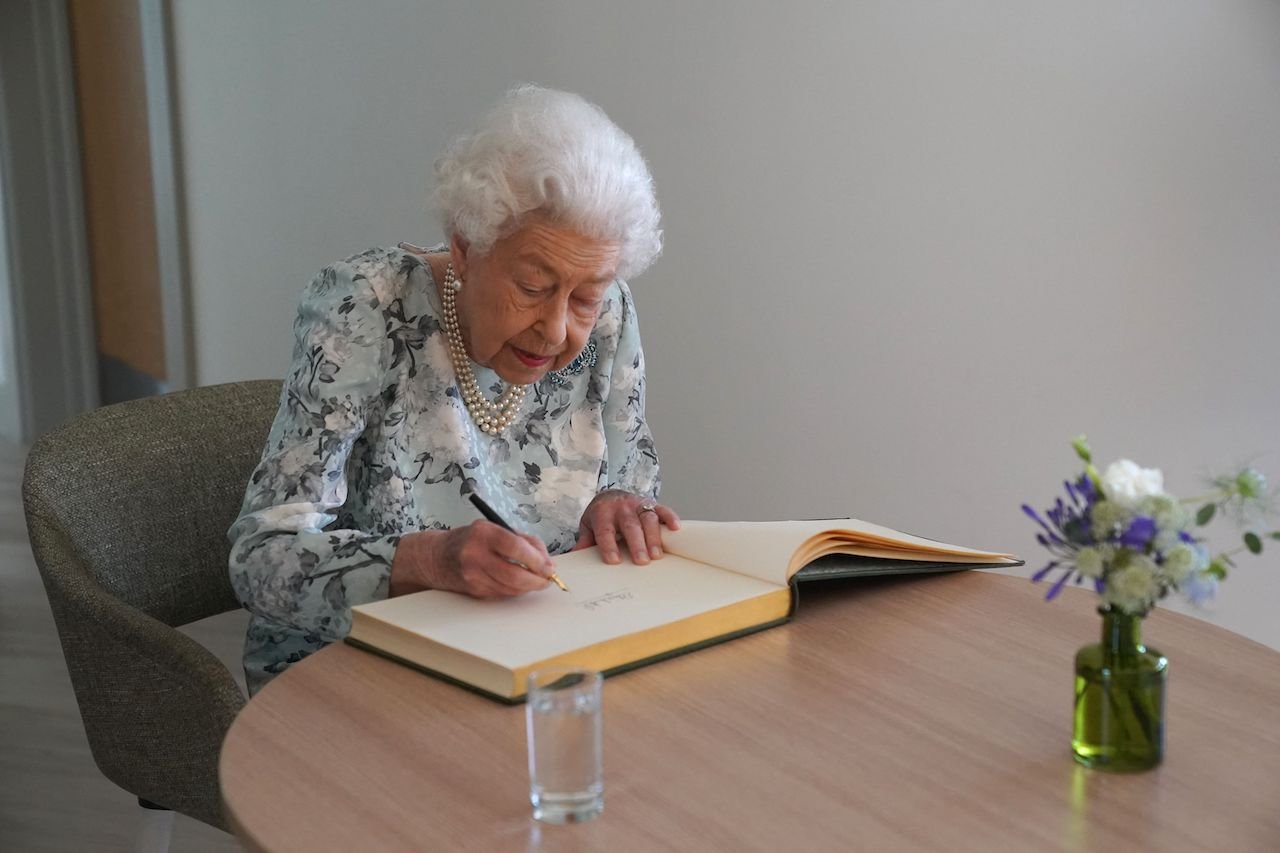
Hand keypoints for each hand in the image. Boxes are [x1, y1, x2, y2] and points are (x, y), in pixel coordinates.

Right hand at [390, 522, 553, 598]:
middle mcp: (475, 554)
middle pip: (514, 574)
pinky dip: (515, 590)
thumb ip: (522, 540)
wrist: (436, 557)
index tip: (549, 566)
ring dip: (529, 587)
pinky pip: (502, 594)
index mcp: (483, 533)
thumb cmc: (470, 540)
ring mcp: (473, 575)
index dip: (537, 560)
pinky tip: (518, 583)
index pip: (516, 547)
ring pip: (511, 588)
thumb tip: (546, 560)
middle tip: (547, 578)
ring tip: (536, 580)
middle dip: (537, 580)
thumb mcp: (493, 529)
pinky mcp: (473, 590)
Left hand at [573, 489, 680, 564]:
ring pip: (647, 518)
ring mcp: (638, 504)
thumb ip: (584, 541)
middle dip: (636, 543)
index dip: (609, 545)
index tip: (614, 561)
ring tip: (657, 555)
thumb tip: (576, 557)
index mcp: (602, 512)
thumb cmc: (600, 516)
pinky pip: (662, 509)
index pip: (605, 530)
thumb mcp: (588, 526)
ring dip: (653, 536)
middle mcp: (621, 506)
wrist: (610, 495)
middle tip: (641, 561)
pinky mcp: (652, 503)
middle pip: (629, 525)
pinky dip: (670, 517)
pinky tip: (676, 529)